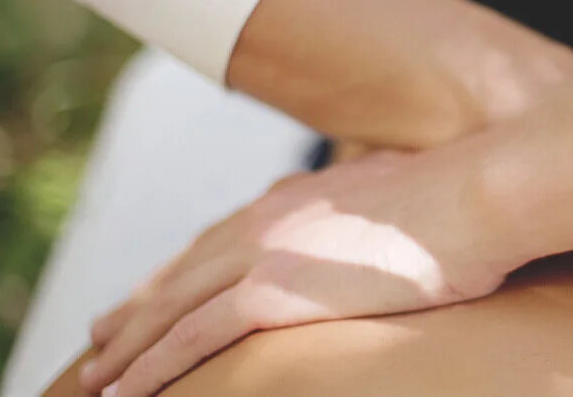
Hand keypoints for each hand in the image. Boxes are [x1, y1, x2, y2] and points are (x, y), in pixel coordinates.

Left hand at [78, 152, 521, 396]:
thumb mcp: (411, 195)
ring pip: (172, 306)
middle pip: (185, 268)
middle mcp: (269, 220)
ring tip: (98, 372)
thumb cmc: (464, 202)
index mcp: (301, 198)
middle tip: (101, 332)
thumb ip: (379, 211)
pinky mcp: (270, 292)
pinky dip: (151, 363)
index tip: (162, 287)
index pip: (225, 238)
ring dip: (129, 342)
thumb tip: (396, 224)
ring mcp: (265, 254)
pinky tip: (127, 386)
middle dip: (139, 304)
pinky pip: (191, 336)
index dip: (186, 268)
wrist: (474, 195)